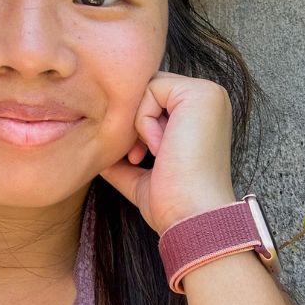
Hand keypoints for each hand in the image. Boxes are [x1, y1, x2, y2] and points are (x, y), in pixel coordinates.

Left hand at [99, 72, 236, 235]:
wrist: (192, 217)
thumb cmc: (173, 202)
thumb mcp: (144, 176)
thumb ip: (123, 160)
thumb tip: (95, 153)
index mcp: (201, 114)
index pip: (152, 98)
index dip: (136, 123)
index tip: (137, 157)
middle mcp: (209, 99)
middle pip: (147, 89)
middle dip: (134, 120)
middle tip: (138, 155)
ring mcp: (208, 94)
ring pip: (147, 87)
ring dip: (139, 122)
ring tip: (155, 153)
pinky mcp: (200, 94)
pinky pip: (151, 89)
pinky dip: (145, 120)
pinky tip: (161, 147)